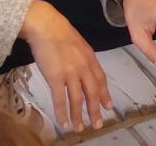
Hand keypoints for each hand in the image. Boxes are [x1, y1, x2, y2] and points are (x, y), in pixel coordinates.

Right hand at [21, 0, 111, 131]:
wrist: (47, 27)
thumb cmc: (60, 34)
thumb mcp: (79, 45)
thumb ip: (83, 58)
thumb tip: (84, 69)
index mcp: (90, 58)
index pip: (101, 80)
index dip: (104, 94)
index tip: (108, 106)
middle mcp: (84, 67)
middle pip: (92, 92)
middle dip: (96, 110)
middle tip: (98, 124)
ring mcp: (70, 73)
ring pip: (77, 99)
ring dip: (79, 115)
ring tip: (80, 128)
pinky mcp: (55, 77)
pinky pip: (60, 99)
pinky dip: (62, 113)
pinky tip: (63, 122)